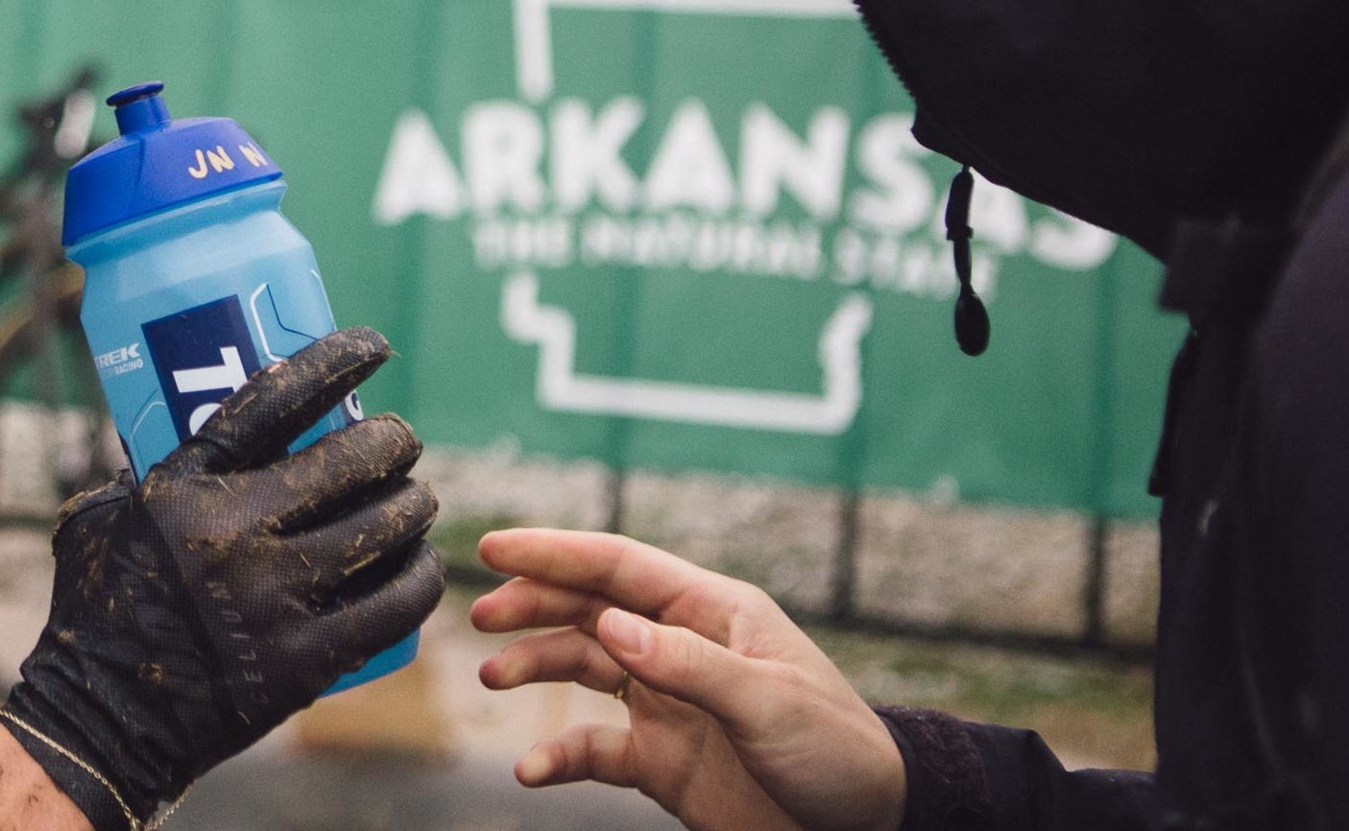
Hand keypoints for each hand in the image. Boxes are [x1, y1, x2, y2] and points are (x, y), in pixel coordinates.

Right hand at [0, 328, 447, 830]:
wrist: (102, 720)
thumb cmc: (96, 610)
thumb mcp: (99, 517)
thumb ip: (142, 471)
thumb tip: (176, 426)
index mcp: (183, 487)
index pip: (273, 401)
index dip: (333, 363)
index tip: (372, 347)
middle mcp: (233, 534)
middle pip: (349, 462)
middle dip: (392, 442)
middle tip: (397, 441)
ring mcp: (274, 599)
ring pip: (382, 527)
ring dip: (412, 504)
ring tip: (414, 498)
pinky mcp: (304, 660)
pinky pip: (390, 606)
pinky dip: (418, 577)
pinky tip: (421, 563)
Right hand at [469, 528, 903, 830]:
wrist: (867, 827)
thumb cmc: (838, 752)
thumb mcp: (770, 703)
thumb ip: (689, 663)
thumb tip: (611, 625)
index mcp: (712, 612)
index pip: (621, 567)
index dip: (556, 551)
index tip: (496, 545)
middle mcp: (681, 647)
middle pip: (590, 607)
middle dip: (534, 603)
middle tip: (480, 613)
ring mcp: (669, 701)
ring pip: (583, 665)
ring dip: (536, 666)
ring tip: (493, 676)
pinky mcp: (663, 758)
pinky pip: (595, 748)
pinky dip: (560, 756)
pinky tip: (533, 771)